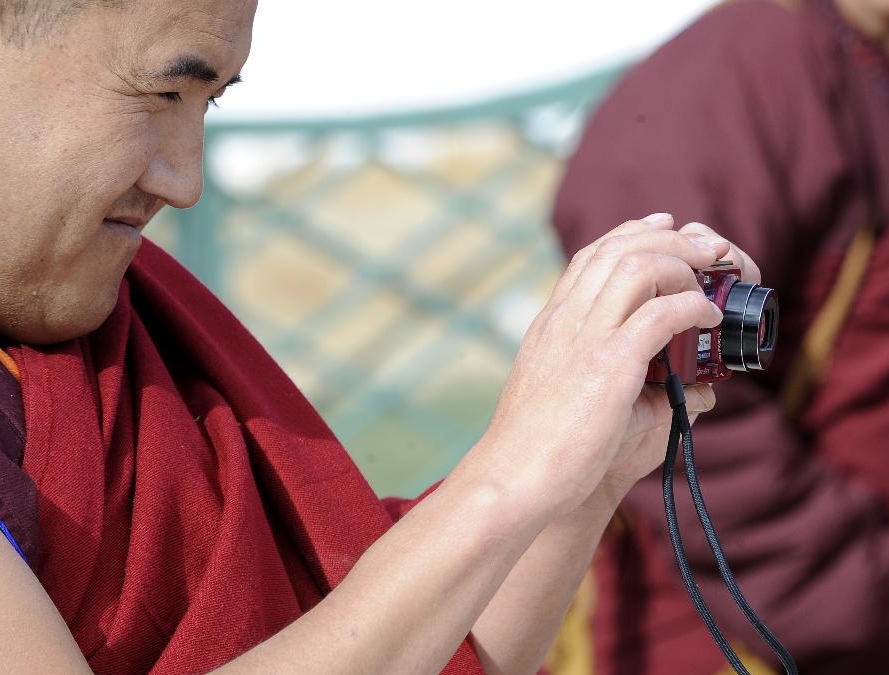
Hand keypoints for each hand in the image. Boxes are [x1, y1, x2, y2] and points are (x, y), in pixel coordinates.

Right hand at [474, 214, 742, 518]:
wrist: (514, 476)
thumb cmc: (538, 448)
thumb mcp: (561, 396)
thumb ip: (607, 381)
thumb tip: (676, 388)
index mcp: (552, 324)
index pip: (590, 256)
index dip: (631, 233)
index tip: (665, 227)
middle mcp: (565, 319)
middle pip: (617, 248)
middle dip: (669, 237)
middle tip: (706, 245)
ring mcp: (584, 338)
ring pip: (637, 266)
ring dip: (681, 264)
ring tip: (707, 279)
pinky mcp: (608, 364)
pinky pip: (659, 313)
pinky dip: (690, 307)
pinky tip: (706, 318)